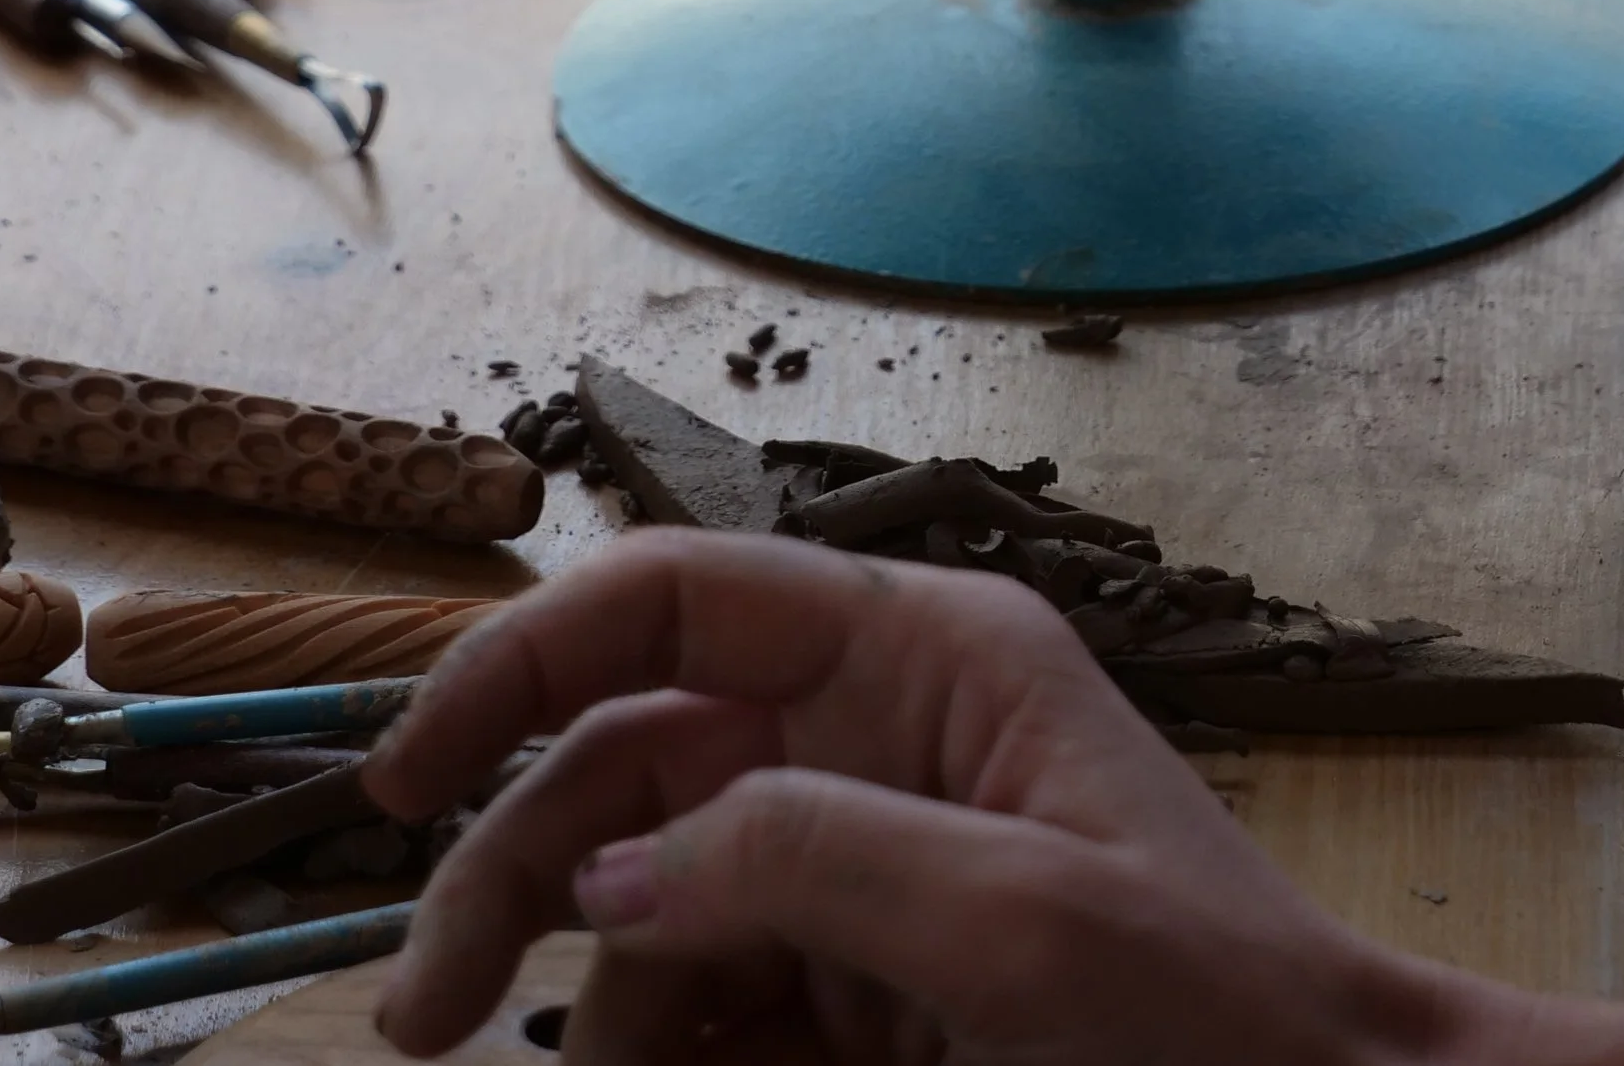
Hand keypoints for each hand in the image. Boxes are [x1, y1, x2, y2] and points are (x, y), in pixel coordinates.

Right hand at [362, 530, 1453, 1064]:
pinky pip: (713, 1006)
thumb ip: (804, 860)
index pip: (671, 603)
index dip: (520, 667)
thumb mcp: (1019, 923)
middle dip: (513, 875)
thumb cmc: (1220, 1018)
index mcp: (917, 658)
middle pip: (630, 770)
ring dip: (590, 1004)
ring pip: (653, 907)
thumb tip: (613, 873)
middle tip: (418, 1023)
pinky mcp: (866, 997)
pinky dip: (663, 1054)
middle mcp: (871, 740)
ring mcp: (866, 873)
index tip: (402, 782)